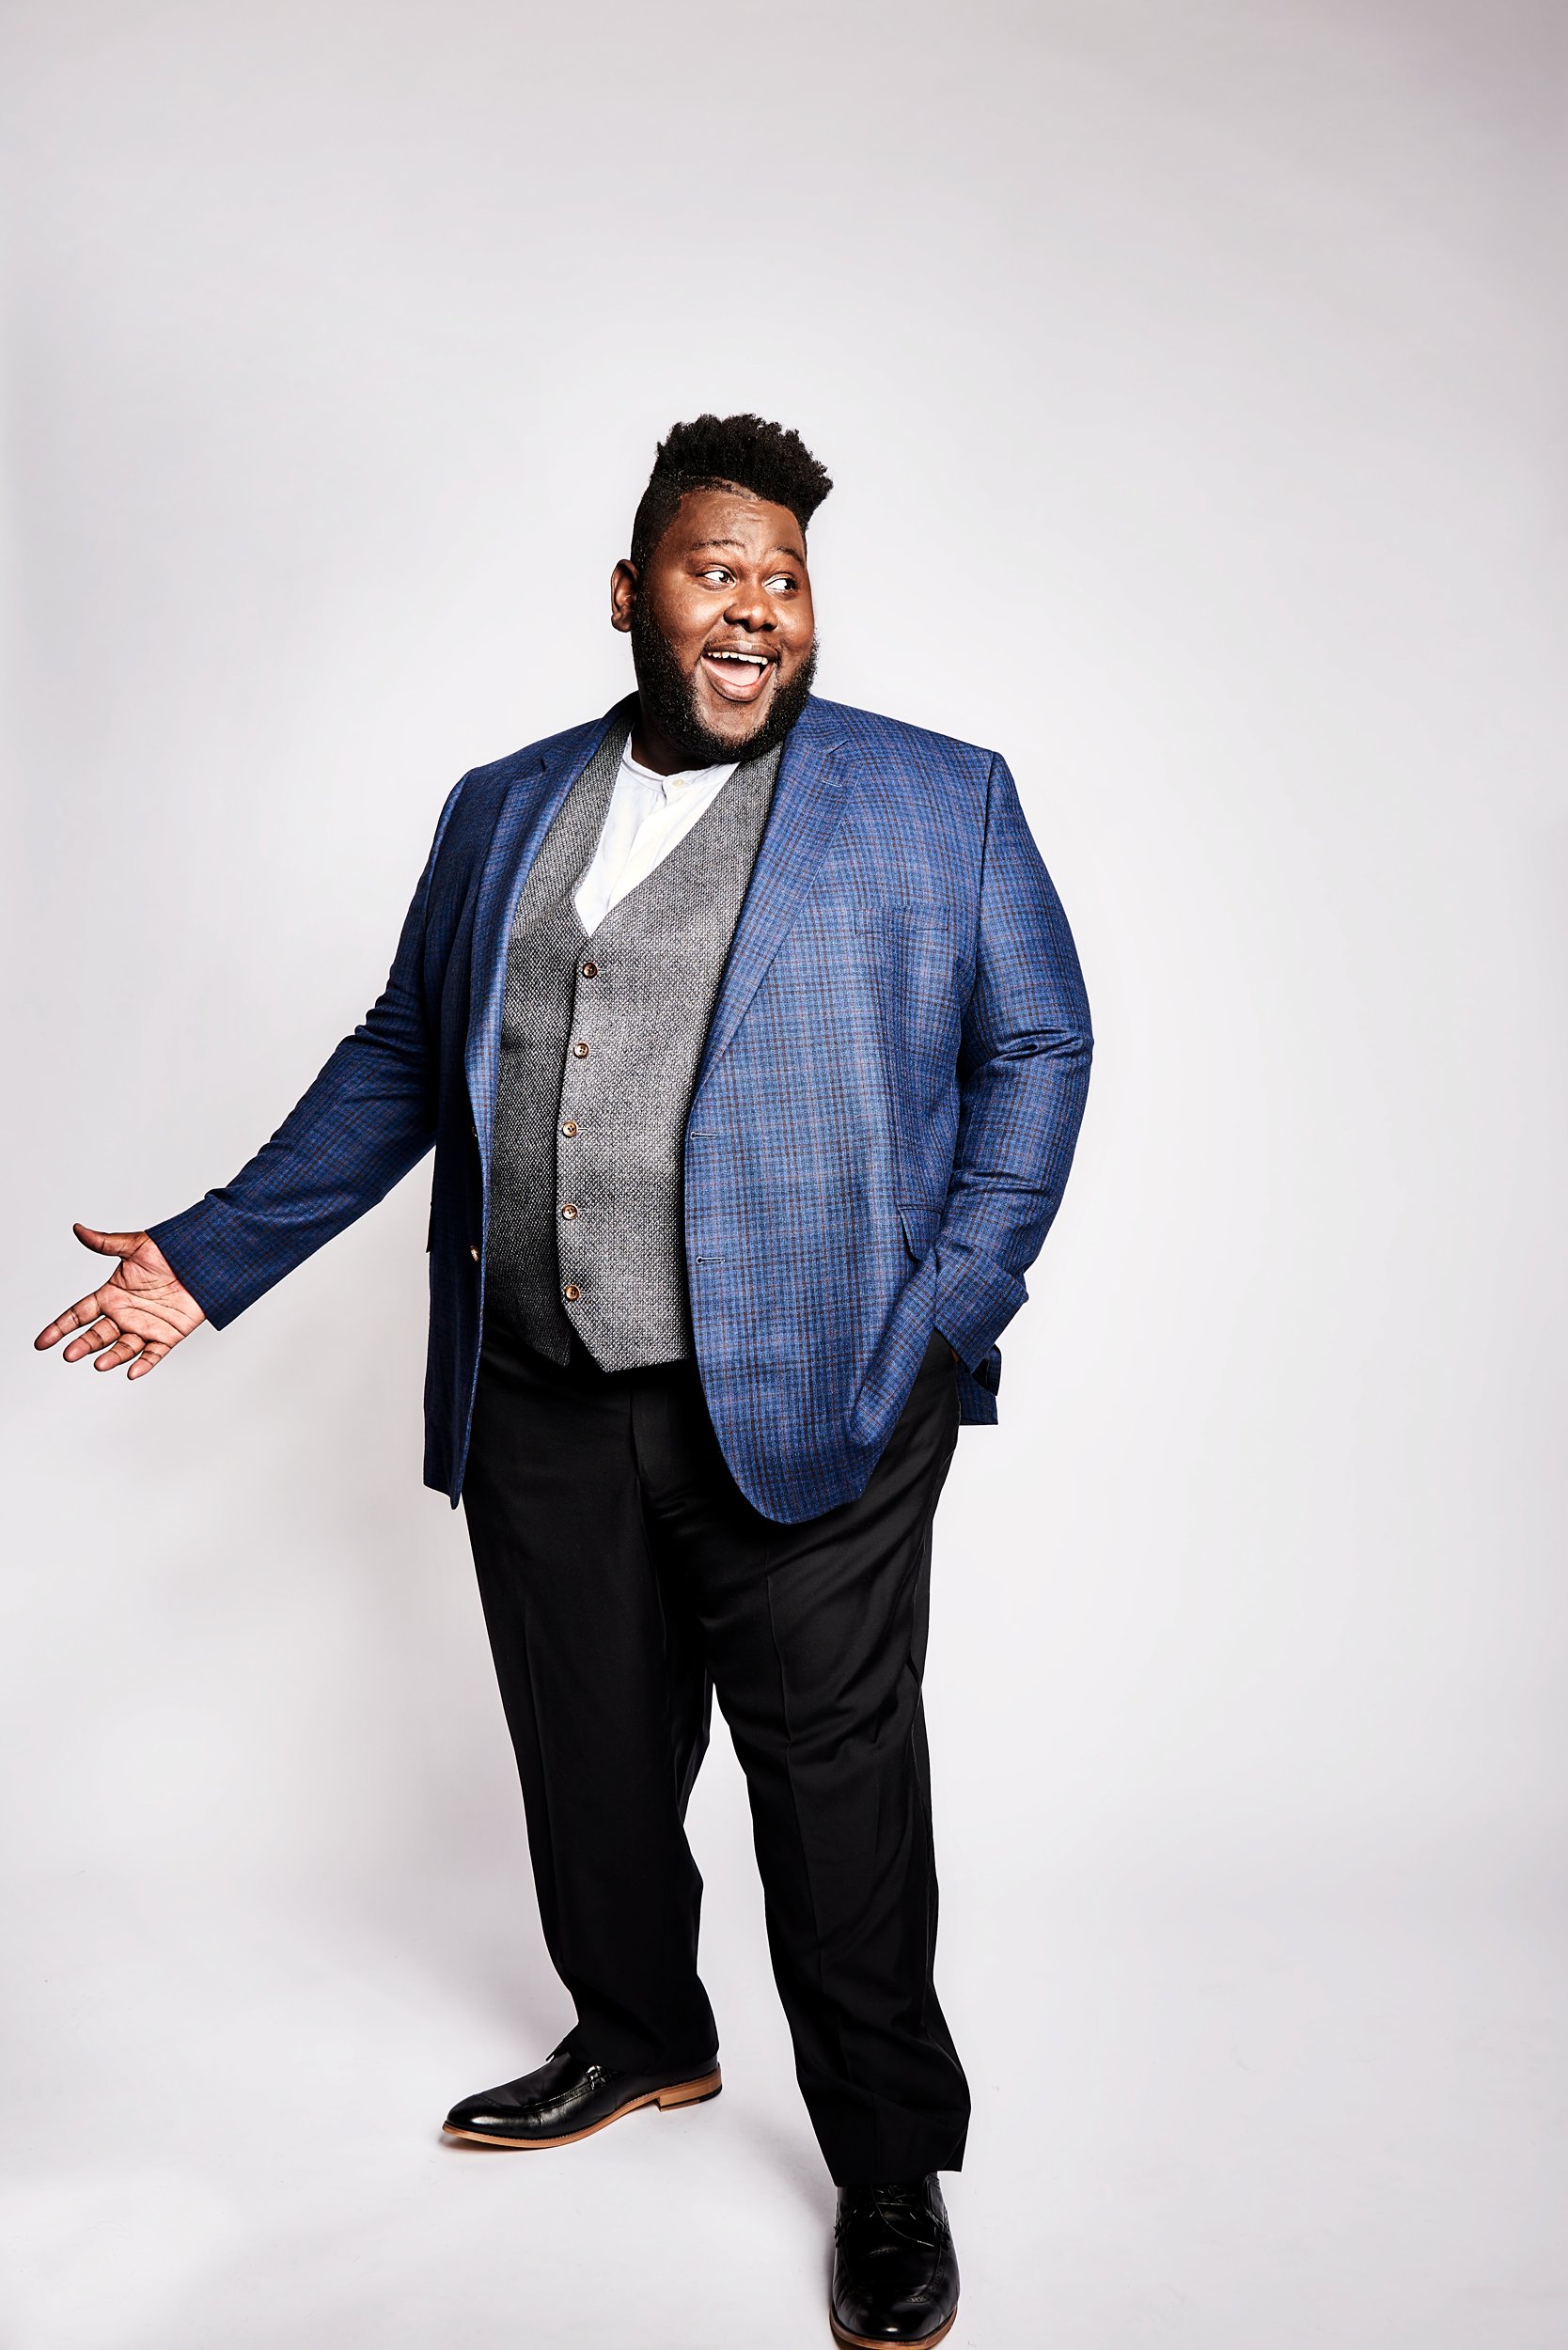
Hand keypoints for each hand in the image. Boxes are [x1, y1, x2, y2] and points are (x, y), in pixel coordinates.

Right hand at [34, 1225, 205, 1378]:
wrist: (207, 1260)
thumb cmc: (172, 1251)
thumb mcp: (136, 1246)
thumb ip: (105, 1243)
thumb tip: (78, 1229)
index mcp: (112, 1295)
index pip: (78, 1314)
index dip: (60, 1328)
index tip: (42, 1343)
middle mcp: (124, 1314)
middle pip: (97, 1335)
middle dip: (83, 1345)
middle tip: (70, 1354)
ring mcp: (145, 1327)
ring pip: (122, 1347)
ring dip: (110, 1357)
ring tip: (99, 1363)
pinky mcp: (167, 1336)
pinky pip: (153, 1354)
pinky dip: (143, 1364)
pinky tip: (133, 1372)